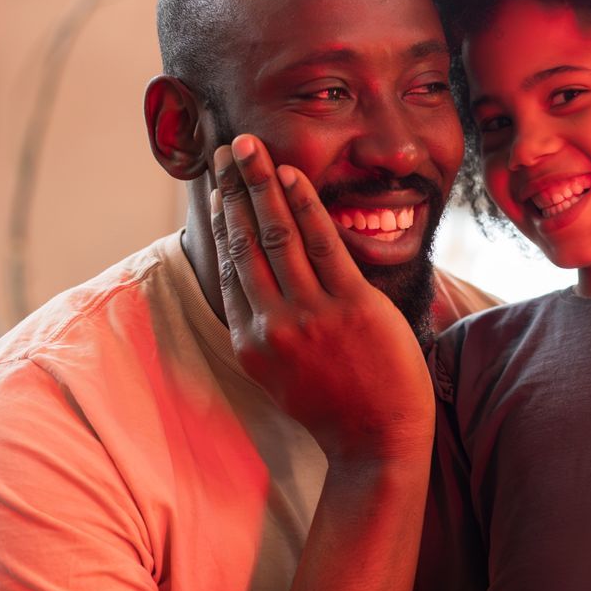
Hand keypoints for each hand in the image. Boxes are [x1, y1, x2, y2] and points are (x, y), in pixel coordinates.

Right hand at [210, 134, 432, 462]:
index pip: (227, 266)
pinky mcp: (349, 306)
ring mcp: (309, 314)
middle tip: (228, 149)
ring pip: (275, 234)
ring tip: (250, 148)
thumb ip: (267, 331)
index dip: (219, 220)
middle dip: (233, 189)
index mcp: (250, 341)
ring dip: (261, 183)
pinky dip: (304, 203)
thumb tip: (259, 290)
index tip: (213, 186)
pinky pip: (320, 242)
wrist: (377, 442)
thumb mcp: (282, 374)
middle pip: (244, 241)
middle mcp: (270, 324)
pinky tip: (292, 174)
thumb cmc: (338, 406)